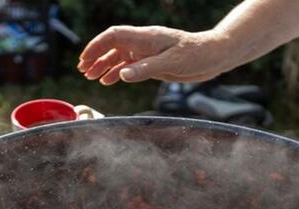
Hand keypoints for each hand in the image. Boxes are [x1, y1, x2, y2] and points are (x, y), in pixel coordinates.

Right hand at [77, 26, 228, 84]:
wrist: (214, 56)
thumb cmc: (196, 54)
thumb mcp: (171, 63)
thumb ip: (146, 69)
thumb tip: (122, 75)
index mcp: (146, 38)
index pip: (114, 36)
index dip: (96, 46)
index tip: (85, 60)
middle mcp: (143, 43)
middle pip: (112, 45)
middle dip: (96, 56)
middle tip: (84, 71)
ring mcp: (147, 53)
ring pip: (119, 56)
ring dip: (104, 65)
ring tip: (91, 77)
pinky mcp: (152, 63)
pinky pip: (129, 66)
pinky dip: (117, 73)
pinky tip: (108, 81)